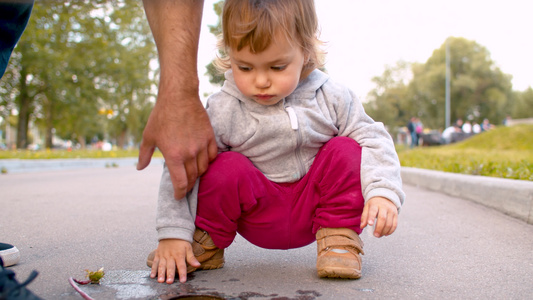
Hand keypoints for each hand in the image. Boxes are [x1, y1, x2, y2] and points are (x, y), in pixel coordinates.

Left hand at [139, 0, 215, 198]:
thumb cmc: (161, 115)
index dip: (180, 193)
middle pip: (193, 178)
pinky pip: (213, 156)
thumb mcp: (148, 136)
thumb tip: (140, 168)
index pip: (181, 182)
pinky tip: (203, 161)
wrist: (179, 96)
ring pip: (204, 168)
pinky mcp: (210, 137)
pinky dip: (208, 162)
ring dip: (198, 175)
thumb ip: (144, 154)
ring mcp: (201, 145)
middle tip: (184, 188)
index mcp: (173, 155)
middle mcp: (189, 153)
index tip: (178, 197)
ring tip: (193, 175)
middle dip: (188, 186)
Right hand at [150, 239, 200, 283]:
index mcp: (179, 254)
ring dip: (161, 273)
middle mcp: (170, 256)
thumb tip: (198, 265)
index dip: (182, 273)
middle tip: (169, 282)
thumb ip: (191, 258)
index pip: (181, 265)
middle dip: (170, 274)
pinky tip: (152, 276)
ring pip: (161, 265)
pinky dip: (153, 269)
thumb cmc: (181, 242)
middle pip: (170, 266)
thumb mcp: (188, 248)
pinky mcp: (157, 255)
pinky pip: (155, 263)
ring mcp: (163, 255)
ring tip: (161, 281)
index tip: (183, 281)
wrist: (171, 232)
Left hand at [360, 196, 397, 237]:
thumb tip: (362, 226)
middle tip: (375, 235)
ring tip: (379, 235)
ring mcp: (391, 211)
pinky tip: (385, 234)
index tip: (369, 224)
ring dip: (384, 231)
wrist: (384, 197)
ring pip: (389, 223)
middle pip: (383, 218)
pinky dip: (391, 231)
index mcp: (375, 204)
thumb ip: (364, 217)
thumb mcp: (367, 207)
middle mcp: (384, 207)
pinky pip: (395, 224)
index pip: (373, 211)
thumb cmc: (374, 204)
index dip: (371, 218)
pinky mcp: (396, 215)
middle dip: (379, 228)